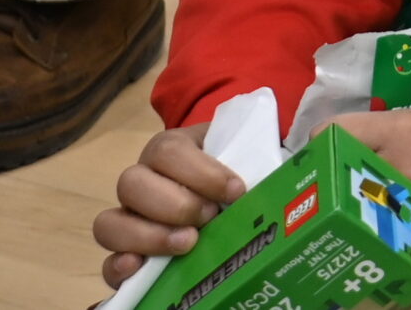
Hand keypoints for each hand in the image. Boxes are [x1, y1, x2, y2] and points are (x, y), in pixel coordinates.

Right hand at [93, 128, 250, 289]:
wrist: (230, 198)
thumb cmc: (238, 173)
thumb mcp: (249, 154)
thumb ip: (264, 149)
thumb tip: (303, 141)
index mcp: (169, 150)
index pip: (168, 151)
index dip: (201, 172)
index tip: (236, 190)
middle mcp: (142, 181)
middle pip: (131, 184)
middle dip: (175, 204)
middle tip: (211, 218)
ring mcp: (130, 219)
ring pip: (109, 224)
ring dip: (148, 236)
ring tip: (188, 244)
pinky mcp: (128, 255)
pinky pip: (106, 264)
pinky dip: (118, 268)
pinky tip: (139, 269)